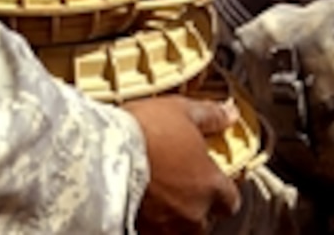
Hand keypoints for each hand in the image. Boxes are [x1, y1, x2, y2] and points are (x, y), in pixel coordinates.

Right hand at [125, 96, 241, 233]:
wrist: (103, 151)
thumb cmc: (145, 130)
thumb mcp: (181, 111)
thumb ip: (211, 116)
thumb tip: (230, 113)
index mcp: (210, 185)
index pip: (231, 201)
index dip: (222, 190)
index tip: (211, 177)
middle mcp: (192, 213)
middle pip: (205, 222)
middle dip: (196, 207)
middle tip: (181, 186)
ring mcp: (165, 227)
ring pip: (178, 230)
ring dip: (173, 218)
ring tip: (158, 197)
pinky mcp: (139, 232)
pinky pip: (152, 232)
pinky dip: (150, 223)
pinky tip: (139, 204)